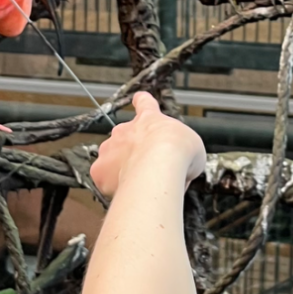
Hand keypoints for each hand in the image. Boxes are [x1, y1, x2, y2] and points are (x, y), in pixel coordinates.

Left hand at [90, 93, 205, 197]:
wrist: (159, 165)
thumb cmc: (176, 152)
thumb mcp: (192, 145)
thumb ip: (181, 151)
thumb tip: (183, 166)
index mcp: (149, 119)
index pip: (144, 104)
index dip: (142, 102)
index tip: (139, 99)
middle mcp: (125, 130)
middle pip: (125, 137)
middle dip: (134, 151)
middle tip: (149, 168)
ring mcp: (109, 148)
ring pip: (112, 159)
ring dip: (122, 170)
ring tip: (139, 184)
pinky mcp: (100, 170)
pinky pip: (104, 180)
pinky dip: (113, 187)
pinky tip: (128, 193)